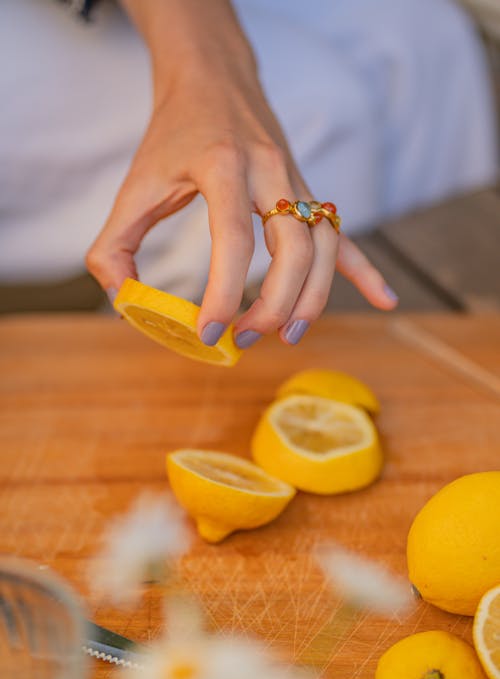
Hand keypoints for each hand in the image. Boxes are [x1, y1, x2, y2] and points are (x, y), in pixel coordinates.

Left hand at [86, 0, 397, 347]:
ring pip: (325, 246)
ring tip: (287, 335)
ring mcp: (297, 182)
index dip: (223, 292)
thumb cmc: (174, 134)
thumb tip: (125, 300)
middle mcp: (270, 171)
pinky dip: (365, 271)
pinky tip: (383, 300)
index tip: (209, 332)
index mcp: (224, 166)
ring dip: (313, 298)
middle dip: (274, 303)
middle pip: (294, 248)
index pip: (234, 239)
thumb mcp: (135, 185)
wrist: (214, 79)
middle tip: (246, 337)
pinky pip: (343, 235)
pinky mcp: (309, 192)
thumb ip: (115, 245)